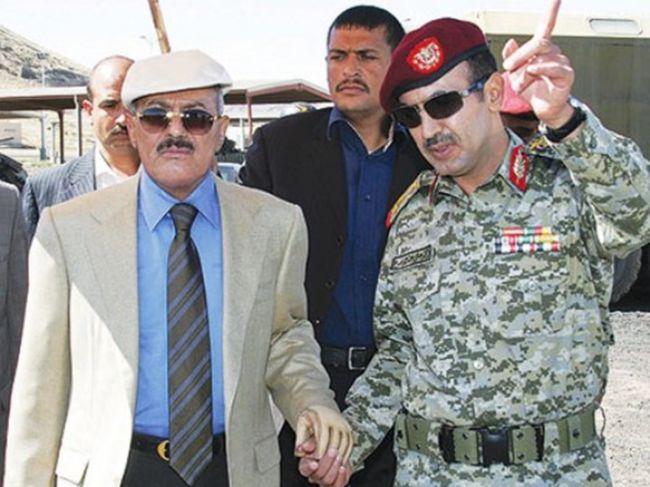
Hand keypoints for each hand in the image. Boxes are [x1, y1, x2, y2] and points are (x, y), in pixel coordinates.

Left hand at [295, 405, 352, 463]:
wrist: (322, 408)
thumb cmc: (311, 416)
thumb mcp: (301, 424)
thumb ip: (300, 438)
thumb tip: (300, 451)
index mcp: (322, 418)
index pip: (323, 436)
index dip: (320, 450)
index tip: (316, 460)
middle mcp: (336, 421)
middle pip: (335, 442)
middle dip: (329, 457)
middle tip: (323, 467)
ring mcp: (344, 426)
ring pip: (344, 445)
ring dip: (338, 458)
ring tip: (331, 467)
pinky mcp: (350, 432)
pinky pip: (350, 446)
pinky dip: (345, 456)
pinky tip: (338, 463)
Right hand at [298, 438, 351, 486]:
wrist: (338, 450)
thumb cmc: (325, 444)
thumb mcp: (316, 439)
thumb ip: (310, 442)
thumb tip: (305, 447)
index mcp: (306, 464)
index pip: (305, 469)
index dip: (309, 468)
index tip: (315, 463)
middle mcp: (315, 475)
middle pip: (318, 475)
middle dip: (326, 463)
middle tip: (333, 451)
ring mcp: (325, 481)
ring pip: (327, 481)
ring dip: (334, 468)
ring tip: (339, 457)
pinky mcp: (337, 483)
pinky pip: (338, 485)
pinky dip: (341, 477)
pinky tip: (343, 468)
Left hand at [501, 0, 574, 127]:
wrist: (543, 108)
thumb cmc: (531, 89)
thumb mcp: (515, 73)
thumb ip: (512, 57)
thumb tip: (510, 42)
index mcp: (542, 49)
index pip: (547, 25)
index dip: (552, 10)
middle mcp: (554, 52)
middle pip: (538, 42)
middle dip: (520, 54)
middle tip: (508, 66)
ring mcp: (562, 62)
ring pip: (540, 58)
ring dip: (525, 73)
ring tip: (520, 84)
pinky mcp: (566, 74)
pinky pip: (553, 67)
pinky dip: (539, 69)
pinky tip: (532, 71)